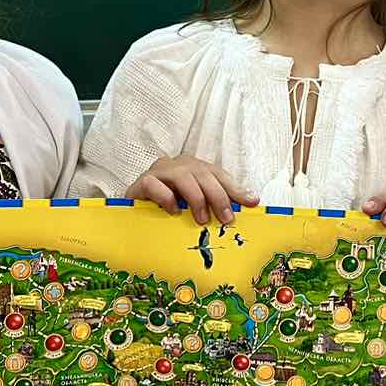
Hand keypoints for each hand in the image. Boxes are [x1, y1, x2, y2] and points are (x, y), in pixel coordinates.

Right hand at [127, 156, 258, 225]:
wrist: (133, 214)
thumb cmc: (168, 211)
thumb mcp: (195, 209)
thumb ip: (215, 205)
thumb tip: (248, 205)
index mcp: (193, 168)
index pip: (218, 174)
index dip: (235, 188)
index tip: (252, 203)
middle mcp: (177, 166)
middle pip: (202, 173)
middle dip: (218, 196)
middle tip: (227, 218)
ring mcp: (158, 172)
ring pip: (181, 176)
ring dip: (196, 198)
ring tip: (201, 219)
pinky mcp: (140, 182)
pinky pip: (154, 184)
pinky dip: (166, 198)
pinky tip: (173, 212)